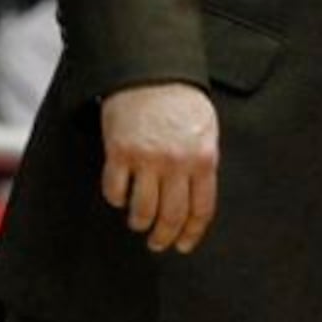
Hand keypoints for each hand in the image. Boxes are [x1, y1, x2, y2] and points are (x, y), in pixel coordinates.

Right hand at [100, 82, 218, 252]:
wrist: (152, 75)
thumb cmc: (182, 102)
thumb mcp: (206, 131)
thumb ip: (203, 164)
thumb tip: (197, 200)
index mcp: (204, 158)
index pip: (201, 208)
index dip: (191, 233)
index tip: (183, 246)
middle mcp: (177, 163)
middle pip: (170, 216)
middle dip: (163, 237)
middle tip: (157, 244)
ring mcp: (148, 159)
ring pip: (141, 210)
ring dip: (139, 222)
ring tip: (139, 222)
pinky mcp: (120, 153)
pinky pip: (115, 191)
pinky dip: (117, 200)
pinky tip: (121, 197)